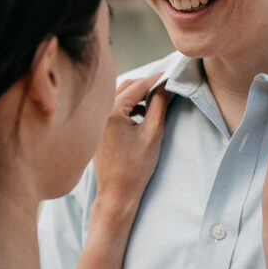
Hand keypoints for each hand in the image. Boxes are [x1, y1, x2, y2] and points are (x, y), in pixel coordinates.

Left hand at [92, 73, 168, 220]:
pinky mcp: (98, 128)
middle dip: (145, 84)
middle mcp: (100, 111)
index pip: (137, 86)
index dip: (156, 79)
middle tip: (164, 84)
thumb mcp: (153, 133)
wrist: (117, 193)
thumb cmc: (136, 167)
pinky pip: (113, 107)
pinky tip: (141, 115)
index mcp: (112, 111)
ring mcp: (97, 120)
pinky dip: (128, 106)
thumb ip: (159, 105)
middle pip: (125, 86)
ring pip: (119, 96)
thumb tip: (165, 85)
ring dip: (137, 95)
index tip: (170, 74)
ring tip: (155, 100)